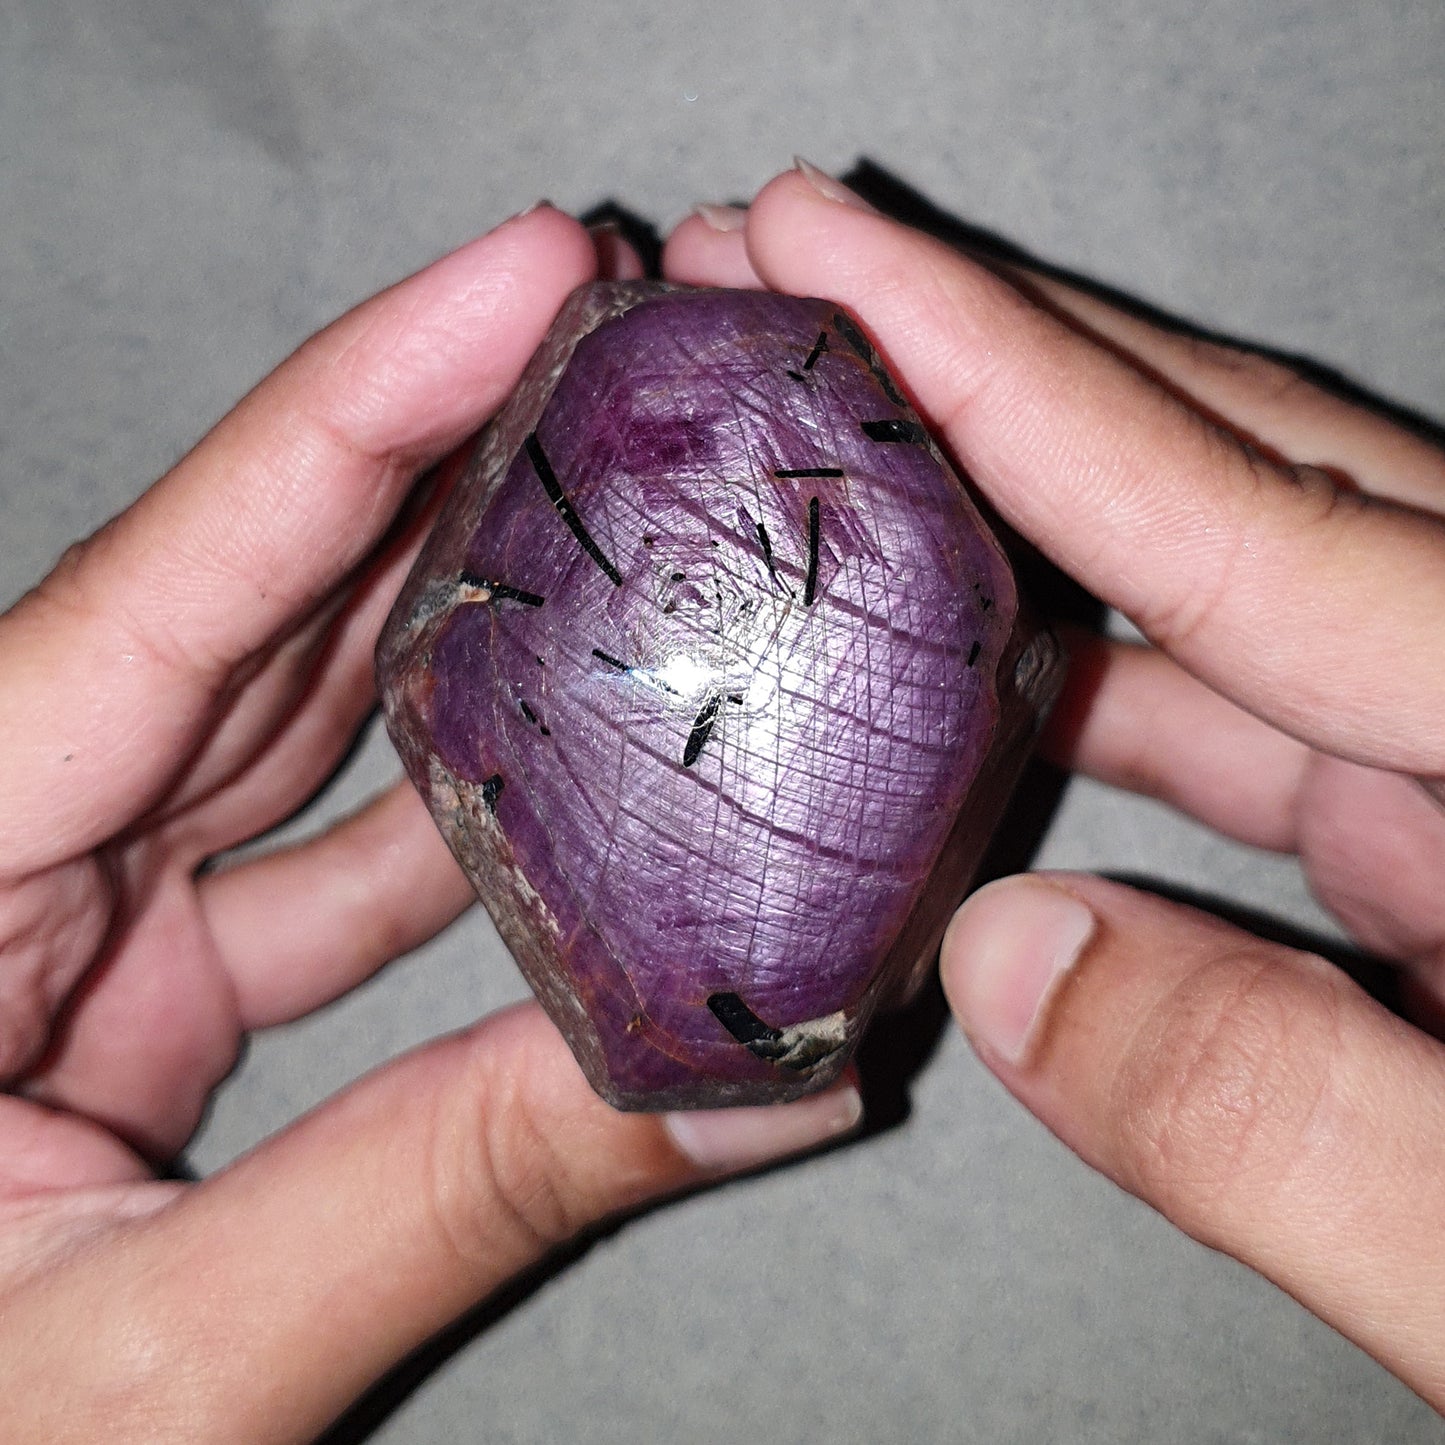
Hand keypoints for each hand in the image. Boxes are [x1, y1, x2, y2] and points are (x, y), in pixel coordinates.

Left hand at [0, 204, 859, 1443]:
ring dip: (463, 617)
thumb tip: (745, 1092)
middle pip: (247, 602)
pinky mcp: (122, 968)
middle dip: (443, 463)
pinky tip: (575, 778)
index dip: (365, 409)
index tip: (522, 276)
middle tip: (616, 355)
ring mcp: (58, 900)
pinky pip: (310, 846)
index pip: (175, 594)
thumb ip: (445, 1200)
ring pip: (288, 708)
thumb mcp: (154, 1360)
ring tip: (622, 518)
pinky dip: (448, 816)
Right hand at [668, 167, 1444, 1405]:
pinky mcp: (1408, 837)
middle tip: (779, 268)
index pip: (1235, 515)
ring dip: (995, 501)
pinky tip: (934, 666)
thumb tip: (1004, 960)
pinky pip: (1206, 708)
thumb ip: (1285, 1120)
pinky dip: (1058, 675)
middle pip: (1217, 464)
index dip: (995, 368)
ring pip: (1193, 579)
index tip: (815, 253)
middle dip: (978, 350)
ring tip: (817, 427)